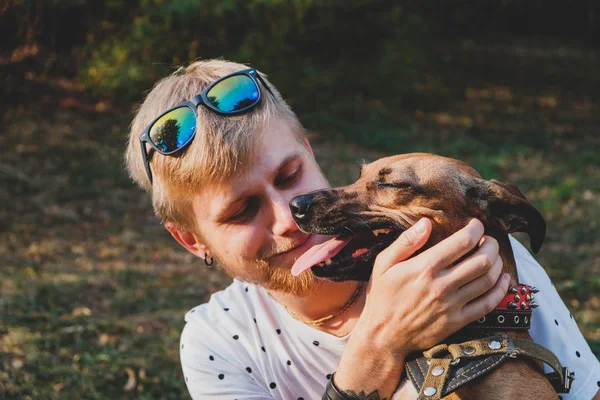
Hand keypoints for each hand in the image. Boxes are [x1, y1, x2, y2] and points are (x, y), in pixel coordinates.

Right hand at [352, 217, 510, 355]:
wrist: (383, 336)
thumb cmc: (382, 297)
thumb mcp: (383, 264)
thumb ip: (405, 242)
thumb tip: (426, 222)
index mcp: (425, 267)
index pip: (463, 241)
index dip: (476, 228)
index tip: (476, 225)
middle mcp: (442, 285)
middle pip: (482, 259)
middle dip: (491, 244)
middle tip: (488, 239)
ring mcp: (452, 305)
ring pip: (488, 280)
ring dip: (497, 264)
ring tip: (493, 256)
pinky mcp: (457, 321)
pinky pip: (488, 304)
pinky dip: (500, 290)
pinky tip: (503, 280)